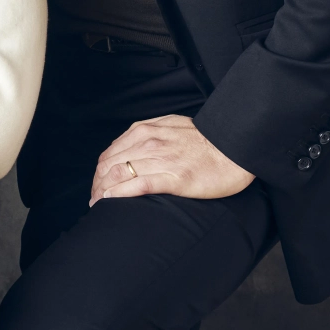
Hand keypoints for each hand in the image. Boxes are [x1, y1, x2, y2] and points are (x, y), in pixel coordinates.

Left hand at [90, 114, 254, 204]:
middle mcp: (148, 143)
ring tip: (98, 204)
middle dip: (97, 184)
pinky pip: (137, 186)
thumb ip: (149, 134)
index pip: (110, 153)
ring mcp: (160, 160)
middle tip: (95, 198)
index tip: (98, 184)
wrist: (235, 148)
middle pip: (109, 165)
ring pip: (118, 175)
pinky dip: (118, 195)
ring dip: (102, 191)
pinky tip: (109, 203)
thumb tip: (132, 147)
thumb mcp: (170, 126)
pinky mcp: (173, 178)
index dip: (99, 172)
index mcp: (145, 131)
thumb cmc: (206, 140)